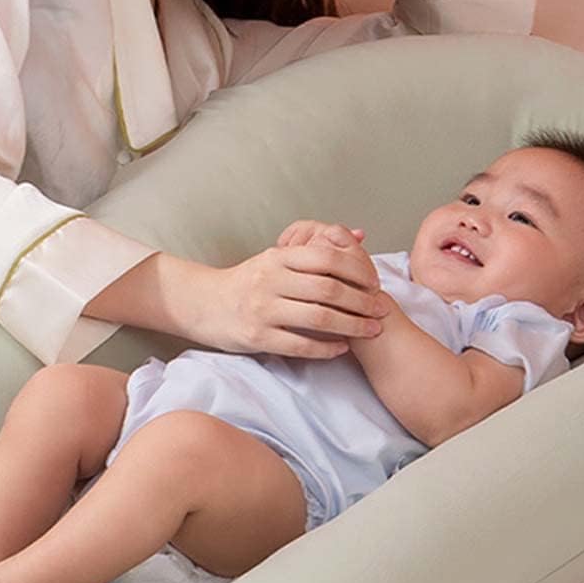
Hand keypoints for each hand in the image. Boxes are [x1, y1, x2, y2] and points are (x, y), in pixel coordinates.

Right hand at [197, 221, 385, 358]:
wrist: (201, 304)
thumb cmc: (245, 282)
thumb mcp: (275, 258)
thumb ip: (314, 250)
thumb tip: (359, 234)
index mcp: (277, 258)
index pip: (328, 258)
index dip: (358, 271)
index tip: (375, 283)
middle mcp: (270, 281)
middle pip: (329, 289)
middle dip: (362, 301)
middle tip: (381, 310)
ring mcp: (263, 310)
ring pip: (319, 318)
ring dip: (352, 325)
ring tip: (371, 329)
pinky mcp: (257, 337)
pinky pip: (300, 345)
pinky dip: (326, 348)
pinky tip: (342, 348)